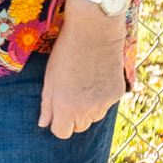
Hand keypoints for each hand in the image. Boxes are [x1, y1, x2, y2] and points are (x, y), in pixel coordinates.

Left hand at [38, 11, 125, 139]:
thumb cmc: (66, 51)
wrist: (95, 30)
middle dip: (72, 118)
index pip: (61, 133)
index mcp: (66, 107)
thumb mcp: (50, 78)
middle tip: (69, 95)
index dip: (57, 123)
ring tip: (83, 85)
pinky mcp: (118, 93)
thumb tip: (44, 123)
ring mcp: (105, 102)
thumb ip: (47, 104)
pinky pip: (106, 105)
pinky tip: (96, 78)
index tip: (57, 111)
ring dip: (88, 109)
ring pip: (94, 118)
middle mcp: (87, 109)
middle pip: (79, 128)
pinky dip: (101, 98)